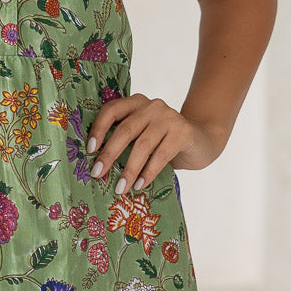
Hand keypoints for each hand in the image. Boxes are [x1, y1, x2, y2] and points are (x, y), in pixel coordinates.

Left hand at [85, 93, 225, 190]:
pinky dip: (148, 172)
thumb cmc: (164, 142)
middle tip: (97, 173)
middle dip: (109, 154)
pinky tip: (140, 184)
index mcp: (136, 103)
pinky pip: (161, 154)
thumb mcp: (142, 136)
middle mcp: (152, 106)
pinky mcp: (183, 132)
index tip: (89, 150)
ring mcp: (169, 117)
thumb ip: (125, 140)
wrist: (201, 141)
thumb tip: (97, 163)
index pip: (111, 110)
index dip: (98, 129)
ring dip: (129, 169)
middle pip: (125, 130)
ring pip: (142, 144)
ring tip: (120, 187)